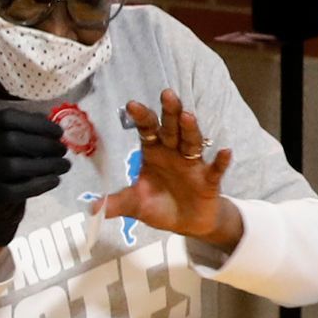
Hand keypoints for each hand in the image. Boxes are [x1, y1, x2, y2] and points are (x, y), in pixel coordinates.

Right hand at [0, 103, 71, 258]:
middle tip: (63, 150)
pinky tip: (55, 180)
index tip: (59, 131)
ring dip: (45, 165)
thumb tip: (53, 121)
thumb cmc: (7, 168)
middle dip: (43, 144)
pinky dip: (39, 185)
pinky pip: (15, 190)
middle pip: (9, 141)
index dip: (35, 123)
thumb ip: (28, 131)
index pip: (6, 118)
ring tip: (64, 165)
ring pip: (12, 166)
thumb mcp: (12, 146)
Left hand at [99, 90, 242, 251]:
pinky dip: (221, 161)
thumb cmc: (160, 205)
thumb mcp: (135, 205)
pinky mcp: (208, 180)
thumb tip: (92, 207)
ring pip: (192, 142)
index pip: (147, 130)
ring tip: (187, 116)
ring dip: (190, 129)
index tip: (132, 104)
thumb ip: (117, 203)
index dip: (141, 118)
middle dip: (169, 112)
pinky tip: (225, 152)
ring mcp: (192, 164)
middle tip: (166, 94)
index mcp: (154, 153)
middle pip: (171, 129)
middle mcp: (173, 153)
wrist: (187, 222)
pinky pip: (216, 169)